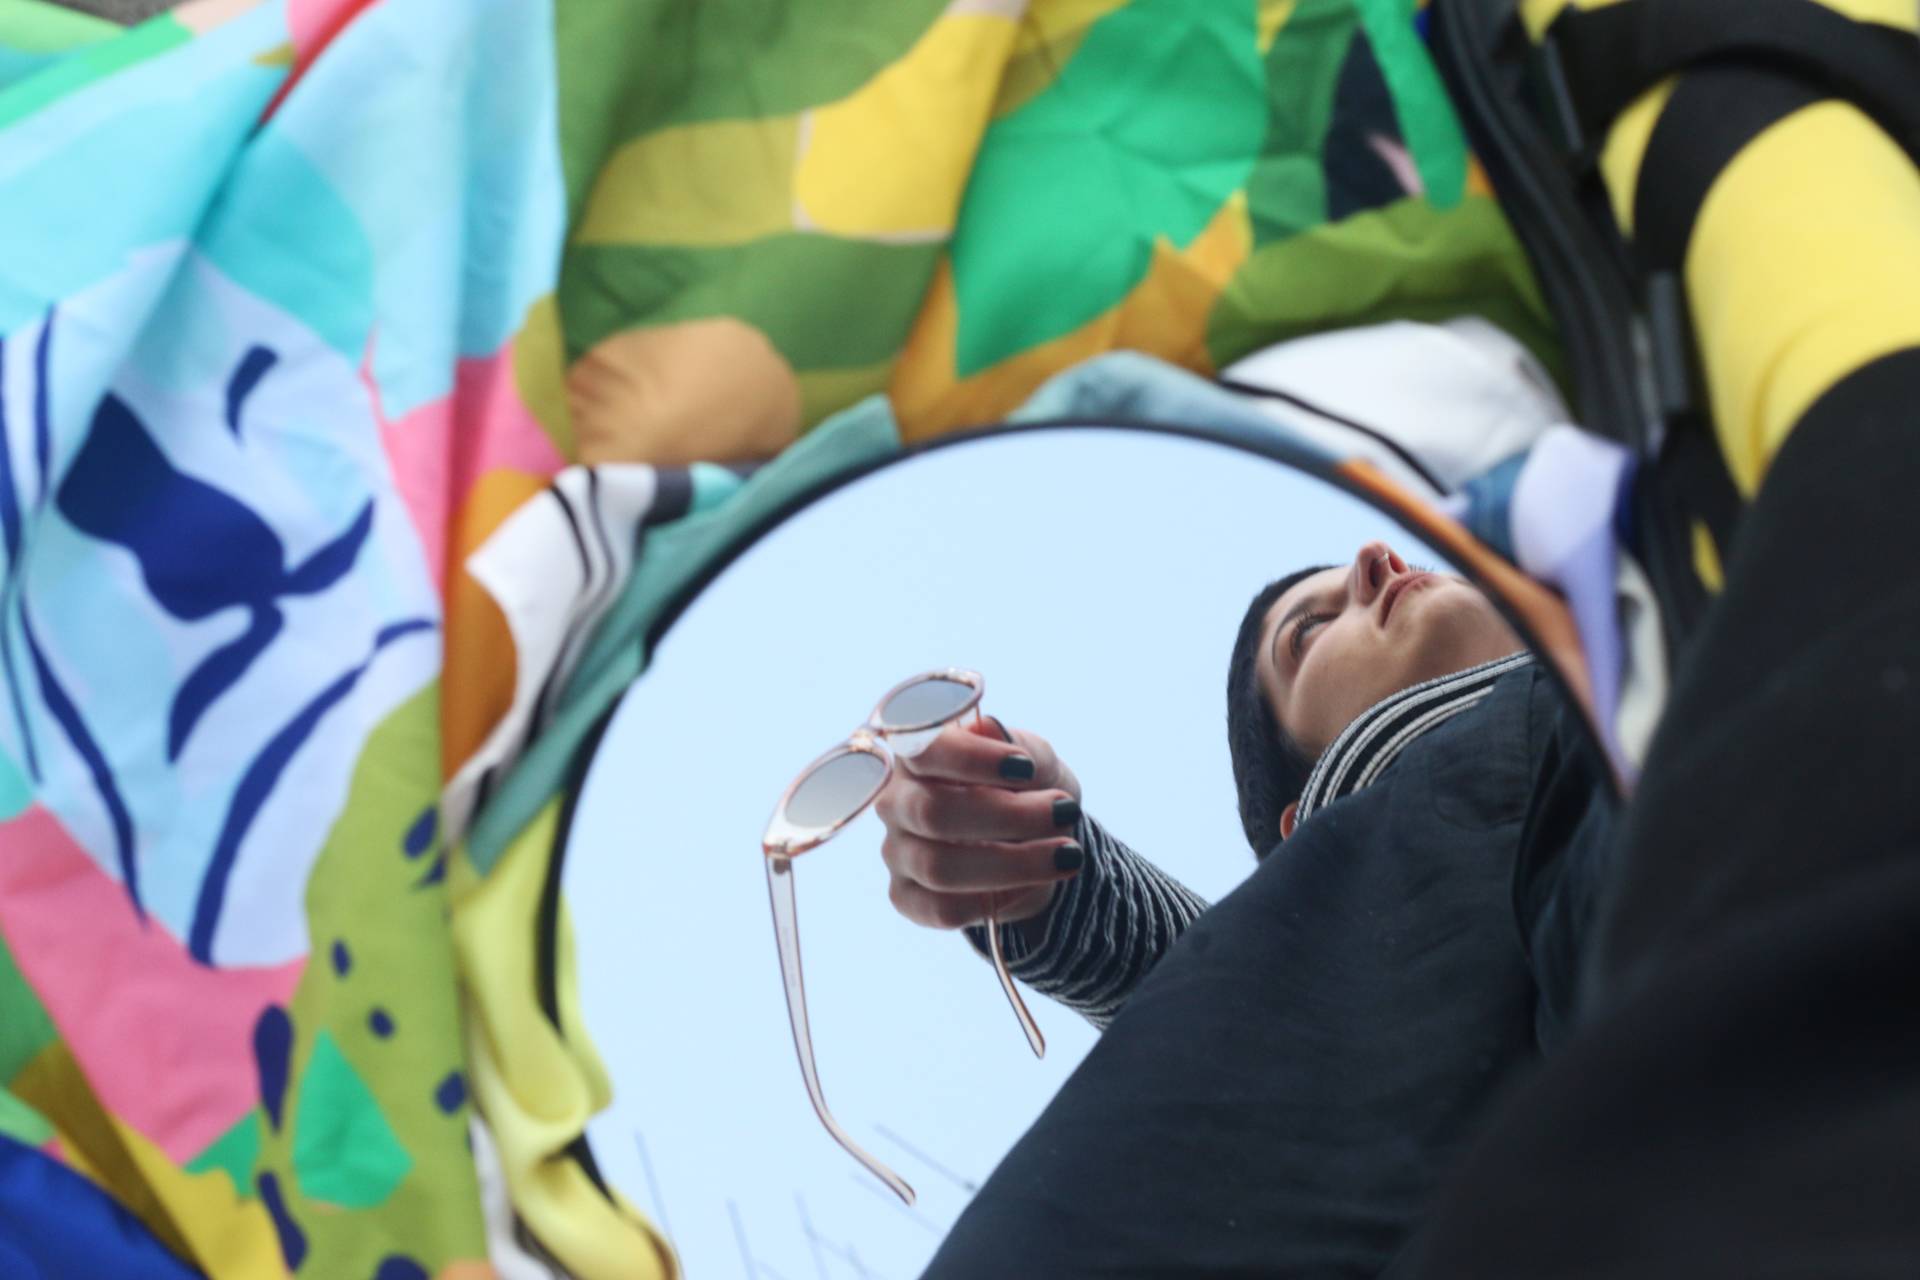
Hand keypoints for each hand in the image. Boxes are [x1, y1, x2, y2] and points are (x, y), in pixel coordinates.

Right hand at [873, 716, 1084, 931]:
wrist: (1035, 843)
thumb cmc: (1027, 789)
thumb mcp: (1038, 762)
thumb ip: (1019, 747)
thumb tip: (988, 728)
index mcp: (918, 754)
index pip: (925, 750)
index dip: (972, 759)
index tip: (1025, 768)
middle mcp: (897, 801)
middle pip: (931, 812)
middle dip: (1008, 816)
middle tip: (1063, 811)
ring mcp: (897, 851)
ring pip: (939, 867)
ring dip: (1014, 863)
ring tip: (1067, 854)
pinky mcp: (907, 897)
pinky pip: (941, 909)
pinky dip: (994, 901)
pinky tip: (1030, 884)